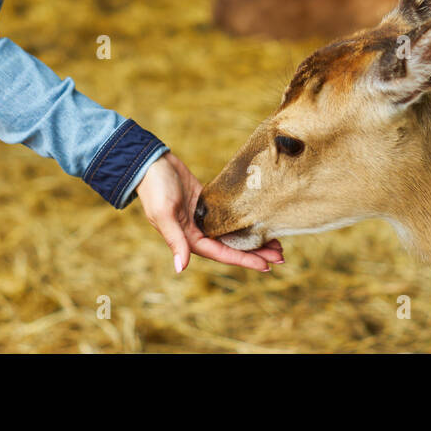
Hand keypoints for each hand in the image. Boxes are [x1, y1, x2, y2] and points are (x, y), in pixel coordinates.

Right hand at [134, 152, 283, 272]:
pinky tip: (259, 219)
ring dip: (253, 237)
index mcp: (189, 239)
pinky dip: (245, 219)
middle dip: (256, 252)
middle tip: (280, 256)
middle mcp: (198, 231)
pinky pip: (230, 215)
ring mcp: (204, 217)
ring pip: (234, 231)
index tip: (266, 266)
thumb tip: (181, 268)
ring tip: (276, 242)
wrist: (150, 162)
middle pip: (232, 246)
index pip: (223, 254)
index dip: (245, 260)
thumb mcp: (165, 214)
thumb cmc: (155, 188)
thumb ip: (175, 241)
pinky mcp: (207, 202)